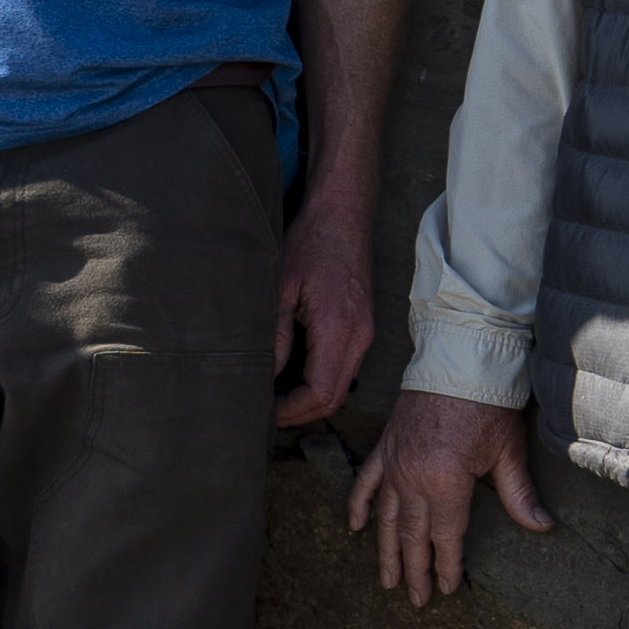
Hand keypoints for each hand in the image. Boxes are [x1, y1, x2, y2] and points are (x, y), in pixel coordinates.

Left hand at [270, 191, 377, 428]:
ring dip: (309, 398)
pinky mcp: (362, 328)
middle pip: (334, 398)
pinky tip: (290, 372)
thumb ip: (276, 335)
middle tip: (265, 412)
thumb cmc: (310, 244)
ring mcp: (364, 333)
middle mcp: (359, 337)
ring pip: (340, 386)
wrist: (342, 216)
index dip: (291, 411)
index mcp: (338, 329)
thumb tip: (267, 376)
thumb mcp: (280, 287)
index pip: (319, 393)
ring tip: (273, 394)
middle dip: (299, 412)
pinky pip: (343, 368)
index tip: (264, 412)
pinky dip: (318, 380)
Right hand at [347, 389, 547, 601]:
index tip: (449, 588)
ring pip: (386, 518)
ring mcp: (394, 463)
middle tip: (417, 600)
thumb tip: (543, 527)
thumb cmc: (487, 403)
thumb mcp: (508, 450)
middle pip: (412, 535)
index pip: (445, 536)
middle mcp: (412, 478)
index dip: (448, 566)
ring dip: (386, 551)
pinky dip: (359, 505)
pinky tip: (356, 528)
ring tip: (387, 580)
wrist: (458, 357)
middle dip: (415, 570)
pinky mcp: (385, 447)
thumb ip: (519, 494)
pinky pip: (366, 482)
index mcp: (445, 482)